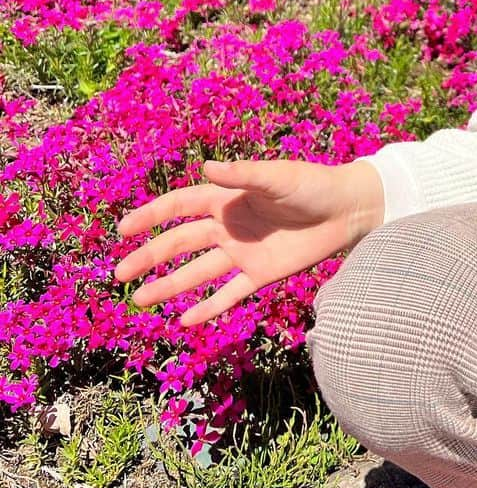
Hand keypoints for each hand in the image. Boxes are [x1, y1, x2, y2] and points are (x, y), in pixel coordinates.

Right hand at [113, 157, 384, 326]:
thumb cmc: (311, 185)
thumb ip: (243, 174)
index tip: (123, 231)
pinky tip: (184, 321)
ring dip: (169, 286)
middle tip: (119, 275)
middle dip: (149, 257)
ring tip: (139, 300)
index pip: (180, 207)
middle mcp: (228, 226)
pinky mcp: (261, 274)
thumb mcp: (278, 177)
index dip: (151, 217)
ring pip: (197, 273)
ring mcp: (242, 252)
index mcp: (227, 198)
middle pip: (180, 243)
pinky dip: (207, 307)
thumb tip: (206, 166)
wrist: (346, 211)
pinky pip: (229, 294)